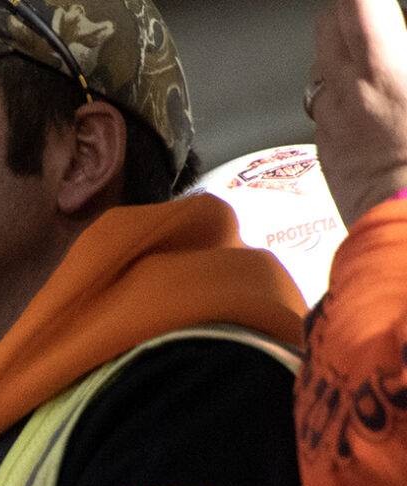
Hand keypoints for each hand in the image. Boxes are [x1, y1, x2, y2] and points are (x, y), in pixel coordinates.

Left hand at [317, 0, 406, 224]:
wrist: (406, 227)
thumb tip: (402, 46)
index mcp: (382, 70)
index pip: (356, 4)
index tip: (376, 0)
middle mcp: (345, 91)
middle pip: (328, 24)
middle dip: (351, 10)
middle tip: (376, 11)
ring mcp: (331, 122)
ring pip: (322, 66)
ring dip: (343, 52)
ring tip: (379, 56)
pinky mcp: (327, 152)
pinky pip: (327, 107)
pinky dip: (344, 94)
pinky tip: (373, 104)